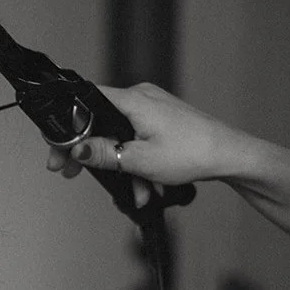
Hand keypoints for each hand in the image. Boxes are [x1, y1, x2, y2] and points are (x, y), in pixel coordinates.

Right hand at [46, 82, 239, 189]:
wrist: (231, 155)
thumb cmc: (193, 152)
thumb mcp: (139, 160)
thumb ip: (104, 154)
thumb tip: (77, 150)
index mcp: (132, 99)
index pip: (84, 101)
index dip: (66, 126)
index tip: (58, 150)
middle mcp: (140, 97)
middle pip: (100, 122)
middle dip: (93, 154)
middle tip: (73, 173)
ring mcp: (152, 108)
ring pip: (120, 136)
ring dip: (122, 166)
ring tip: (134, 192)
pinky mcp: (162, 120)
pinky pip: (137, 139)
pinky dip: (137, 161)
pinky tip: (147, 185)